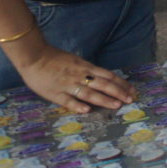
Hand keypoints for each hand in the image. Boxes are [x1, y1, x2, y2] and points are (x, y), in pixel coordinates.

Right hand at [14, 41, 135, 113]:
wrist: (34, 57)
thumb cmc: (55, 59)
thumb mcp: (76, 61)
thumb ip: (88, 70)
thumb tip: (103, 79)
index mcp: (86, 66)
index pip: (108, 75)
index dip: (121, 83)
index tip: (132, 90)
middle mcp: (80, 75)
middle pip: (103, 84)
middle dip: (118, 92)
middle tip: (131, 99)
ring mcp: (68, 84)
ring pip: (89, 93)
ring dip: (103, 99)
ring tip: (116, 105)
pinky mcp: (55, 93)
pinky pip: (67, 100)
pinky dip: (77, 105)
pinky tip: (86, 111)